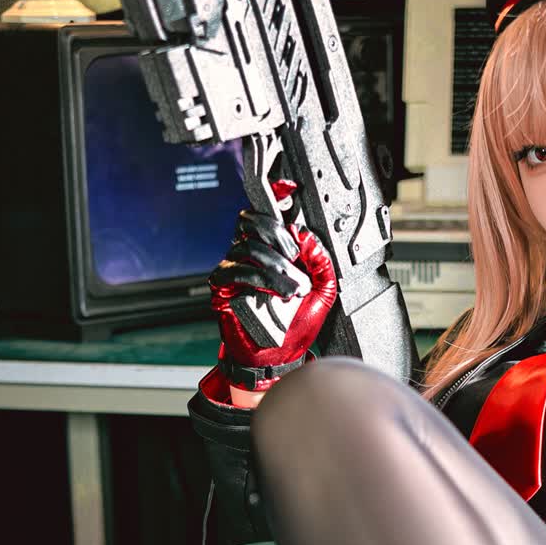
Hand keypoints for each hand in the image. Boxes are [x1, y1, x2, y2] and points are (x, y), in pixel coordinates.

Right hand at [206, 181, 337, 400]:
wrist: (278, 357)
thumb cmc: (296, 325)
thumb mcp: (323, 293)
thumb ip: (323, 264)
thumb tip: (310, 238)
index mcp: (274, 249)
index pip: (268, 213)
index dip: (275, 194)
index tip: (289, 187)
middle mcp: (251, 254)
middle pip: (251, 220)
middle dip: (276, 233)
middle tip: (295, 254)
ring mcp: (234, 269)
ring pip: (246, 247)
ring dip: (273, 265)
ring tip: (292, 288)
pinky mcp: (222, 288)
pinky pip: (230, 271)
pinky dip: (254, 279)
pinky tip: (271, 293)